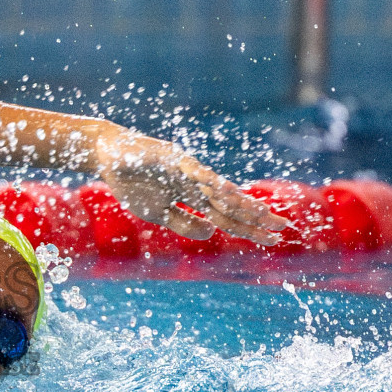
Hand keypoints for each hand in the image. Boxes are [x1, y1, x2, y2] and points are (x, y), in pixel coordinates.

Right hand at [94, 129, 288, 244]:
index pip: (228, 216)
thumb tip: (212, 233)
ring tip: (264, 215)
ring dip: (241, 203)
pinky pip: (193, 172)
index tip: (273, 238)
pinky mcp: (170, 160)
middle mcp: (196, 183)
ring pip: (218, 190)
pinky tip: (228, 191)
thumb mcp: (158, 213)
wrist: (108, 154)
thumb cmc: (133, 182)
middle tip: (283, 228)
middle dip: (256, 218)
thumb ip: (183, 223)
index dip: (250, 227)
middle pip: (230, 204)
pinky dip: (210, 182)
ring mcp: (185, 171)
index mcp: (194, 196)